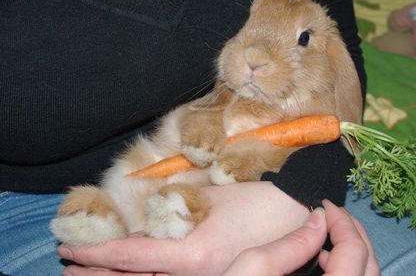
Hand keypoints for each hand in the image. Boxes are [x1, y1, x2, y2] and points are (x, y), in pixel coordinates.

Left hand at [57, 181, 309, 275]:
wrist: (296, 216)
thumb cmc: (255, 198)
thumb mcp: (208, 198)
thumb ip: (173, 211)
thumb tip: (144, 222)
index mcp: (193, 254)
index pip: (131, 256)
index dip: (96, 251)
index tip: (69, 245)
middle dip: (97, 272)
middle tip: (67, 264)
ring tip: (86, 273)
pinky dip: (144, 275)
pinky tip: (132, 272)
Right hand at [222, 199, 379, 275]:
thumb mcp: (255, 267)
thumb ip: (293, 243)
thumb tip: (318, 219)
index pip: (354, 253)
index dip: (343, 222)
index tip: (326, 204)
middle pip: (369, 269)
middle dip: (354, 234)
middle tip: (335, 214)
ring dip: (353, 254)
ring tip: (328, 235)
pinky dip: (345, 271)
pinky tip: (322, 262)